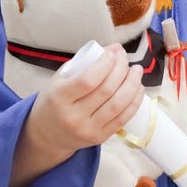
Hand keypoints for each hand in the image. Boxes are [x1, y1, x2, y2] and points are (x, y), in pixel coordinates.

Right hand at [25, 43, 144, 163]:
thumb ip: (85, 62)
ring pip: (117, 105)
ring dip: (132, 84)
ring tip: (136, 70)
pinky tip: (138, 88)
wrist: (47, 135)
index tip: (113, 52)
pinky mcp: (99, 138)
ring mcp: (87, 130)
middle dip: (121, 69)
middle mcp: (73, 117)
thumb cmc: (55, 100)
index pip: (88, 80)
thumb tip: (114, 49)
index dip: (105, 64)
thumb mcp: (60, 79)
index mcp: (59, 98)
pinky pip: (122, 119)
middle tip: (125, 57)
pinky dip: (134, 102)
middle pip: (106, 90)